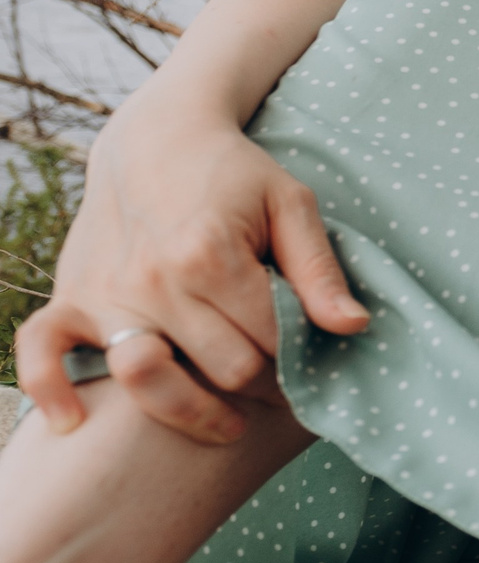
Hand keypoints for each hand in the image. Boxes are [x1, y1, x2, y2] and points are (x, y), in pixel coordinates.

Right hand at [17, 99, 367, 443]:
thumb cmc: (234, 174)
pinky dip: (51, 390)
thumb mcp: (290, 205)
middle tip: (280, 387)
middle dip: (261, 386)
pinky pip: (41, 354)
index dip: (300, 363)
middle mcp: (153, 279)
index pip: (270, 342)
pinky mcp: (70, 296)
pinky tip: (74, 423)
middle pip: (222, 369)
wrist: (156, 139)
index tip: (313, 367)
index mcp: (211, 254)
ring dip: (192, 411)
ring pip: (150, 381)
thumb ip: (319, 270)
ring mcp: (105, 291)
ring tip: (228, 421)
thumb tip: (355, 327)